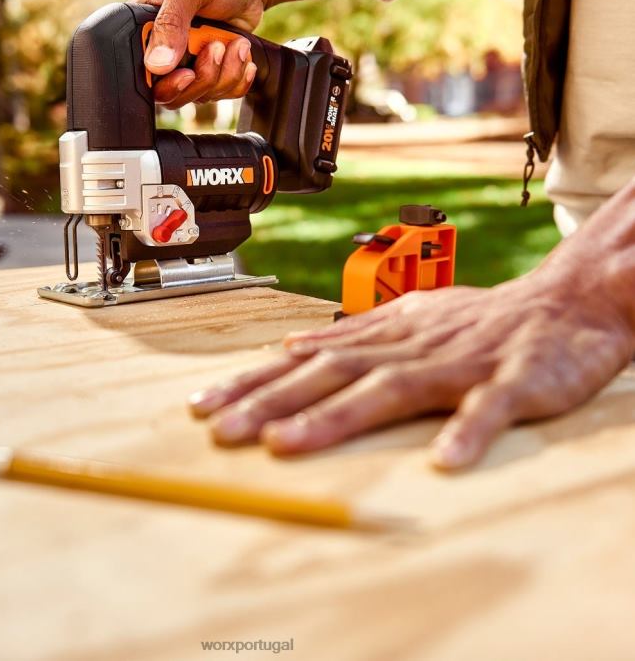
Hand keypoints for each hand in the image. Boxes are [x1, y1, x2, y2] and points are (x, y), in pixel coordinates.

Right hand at [129, 0, 265, 107]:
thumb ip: (171, 21)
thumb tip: (157, 64)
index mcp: (142, 30)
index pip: (139, 74)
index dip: (163, 82)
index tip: (187, 71)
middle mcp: (160, 53)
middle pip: (169, 95)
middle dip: (202, 76)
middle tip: (218, 47)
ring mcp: (185, 66)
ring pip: (199, 96)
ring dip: (225, 74)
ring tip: (237, 44)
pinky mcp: (210, 74)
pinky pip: (221, 95)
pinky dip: (237, 80)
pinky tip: (242, 55)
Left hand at [188, 274, 634, 468]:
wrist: (560, 305)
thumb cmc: (478, 320)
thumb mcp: (406, 318)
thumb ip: (351, 334)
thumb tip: (290, 344)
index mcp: (385, 335)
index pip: (307, 358)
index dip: (254, 381)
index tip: (205, 405)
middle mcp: (409, 346)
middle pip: (330, 372)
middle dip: (271, 401)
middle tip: (220, 430)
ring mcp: (458, 364)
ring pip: (390, 388)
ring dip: (335, 417)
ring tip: (284, 444)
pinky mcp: (512, 382)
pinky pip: (489, 408)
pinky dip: (467, 431)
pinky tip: (444, 460)